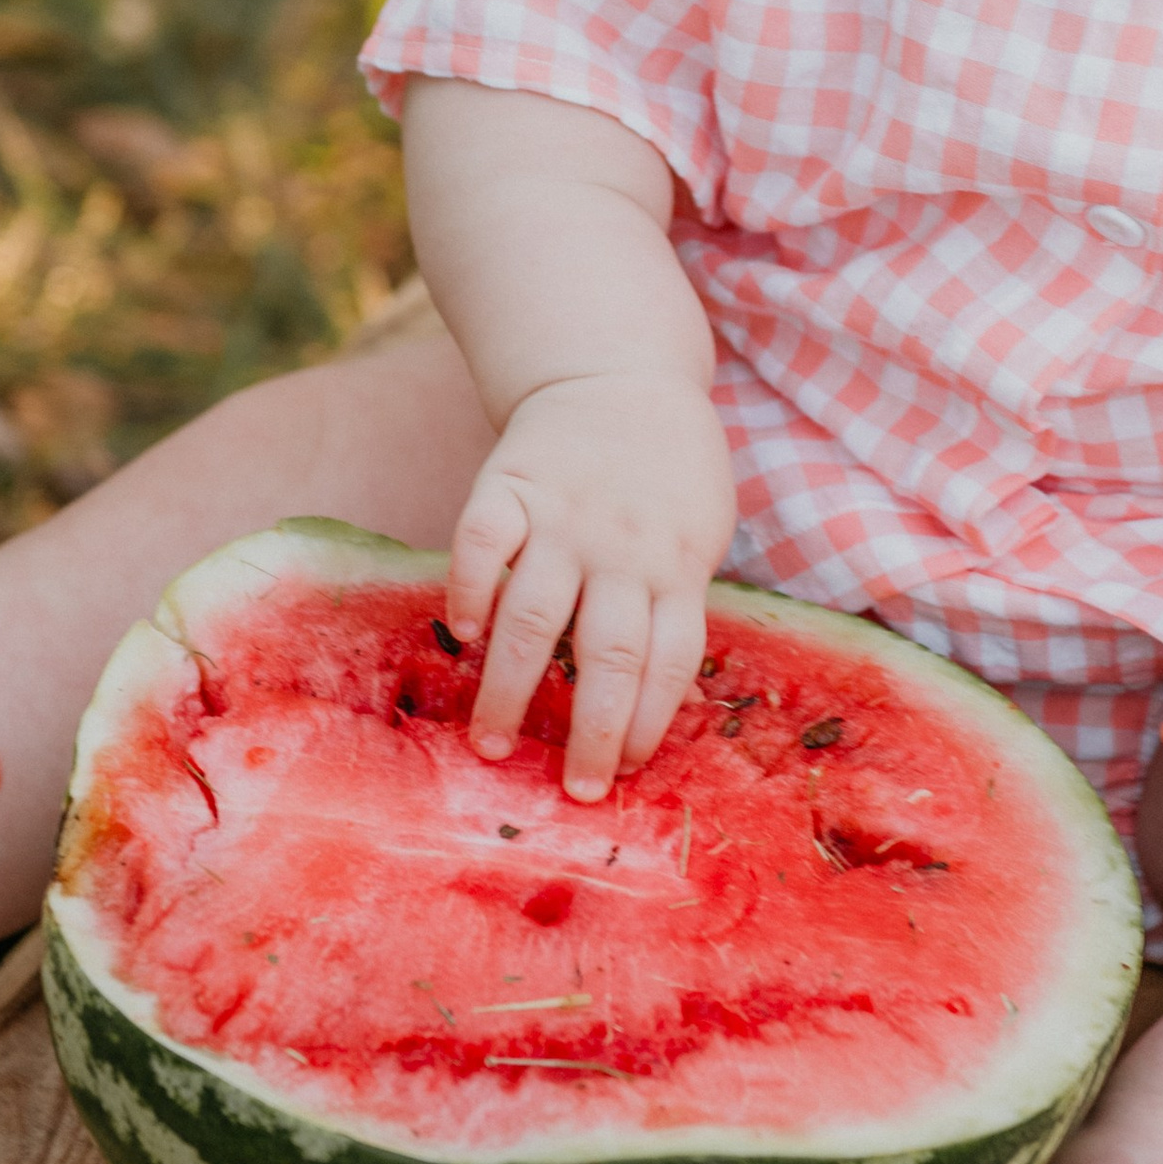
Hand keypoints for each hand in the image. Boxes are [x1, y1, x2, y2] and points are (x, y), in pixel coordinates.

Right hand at [447, 367, 735, 800]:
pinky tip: (463, 631)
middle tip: (570, 790)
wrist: (619, 374)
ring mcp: (563, 516)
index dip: (645, 724)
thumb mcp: (699, 531)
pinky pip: (481, 541)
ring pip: (536, 614)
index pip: (668, 662)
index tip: (622, 776)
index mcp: (677, 565)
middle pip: (609, 653)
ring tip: (493, 743)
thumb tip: (651, 699)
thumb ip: (676, 598)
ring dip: (512, 686)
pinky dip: (470, 587)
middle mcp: (622, 547)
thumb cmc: (667, 473)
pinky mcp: (509, 484)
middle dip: (590, 730)